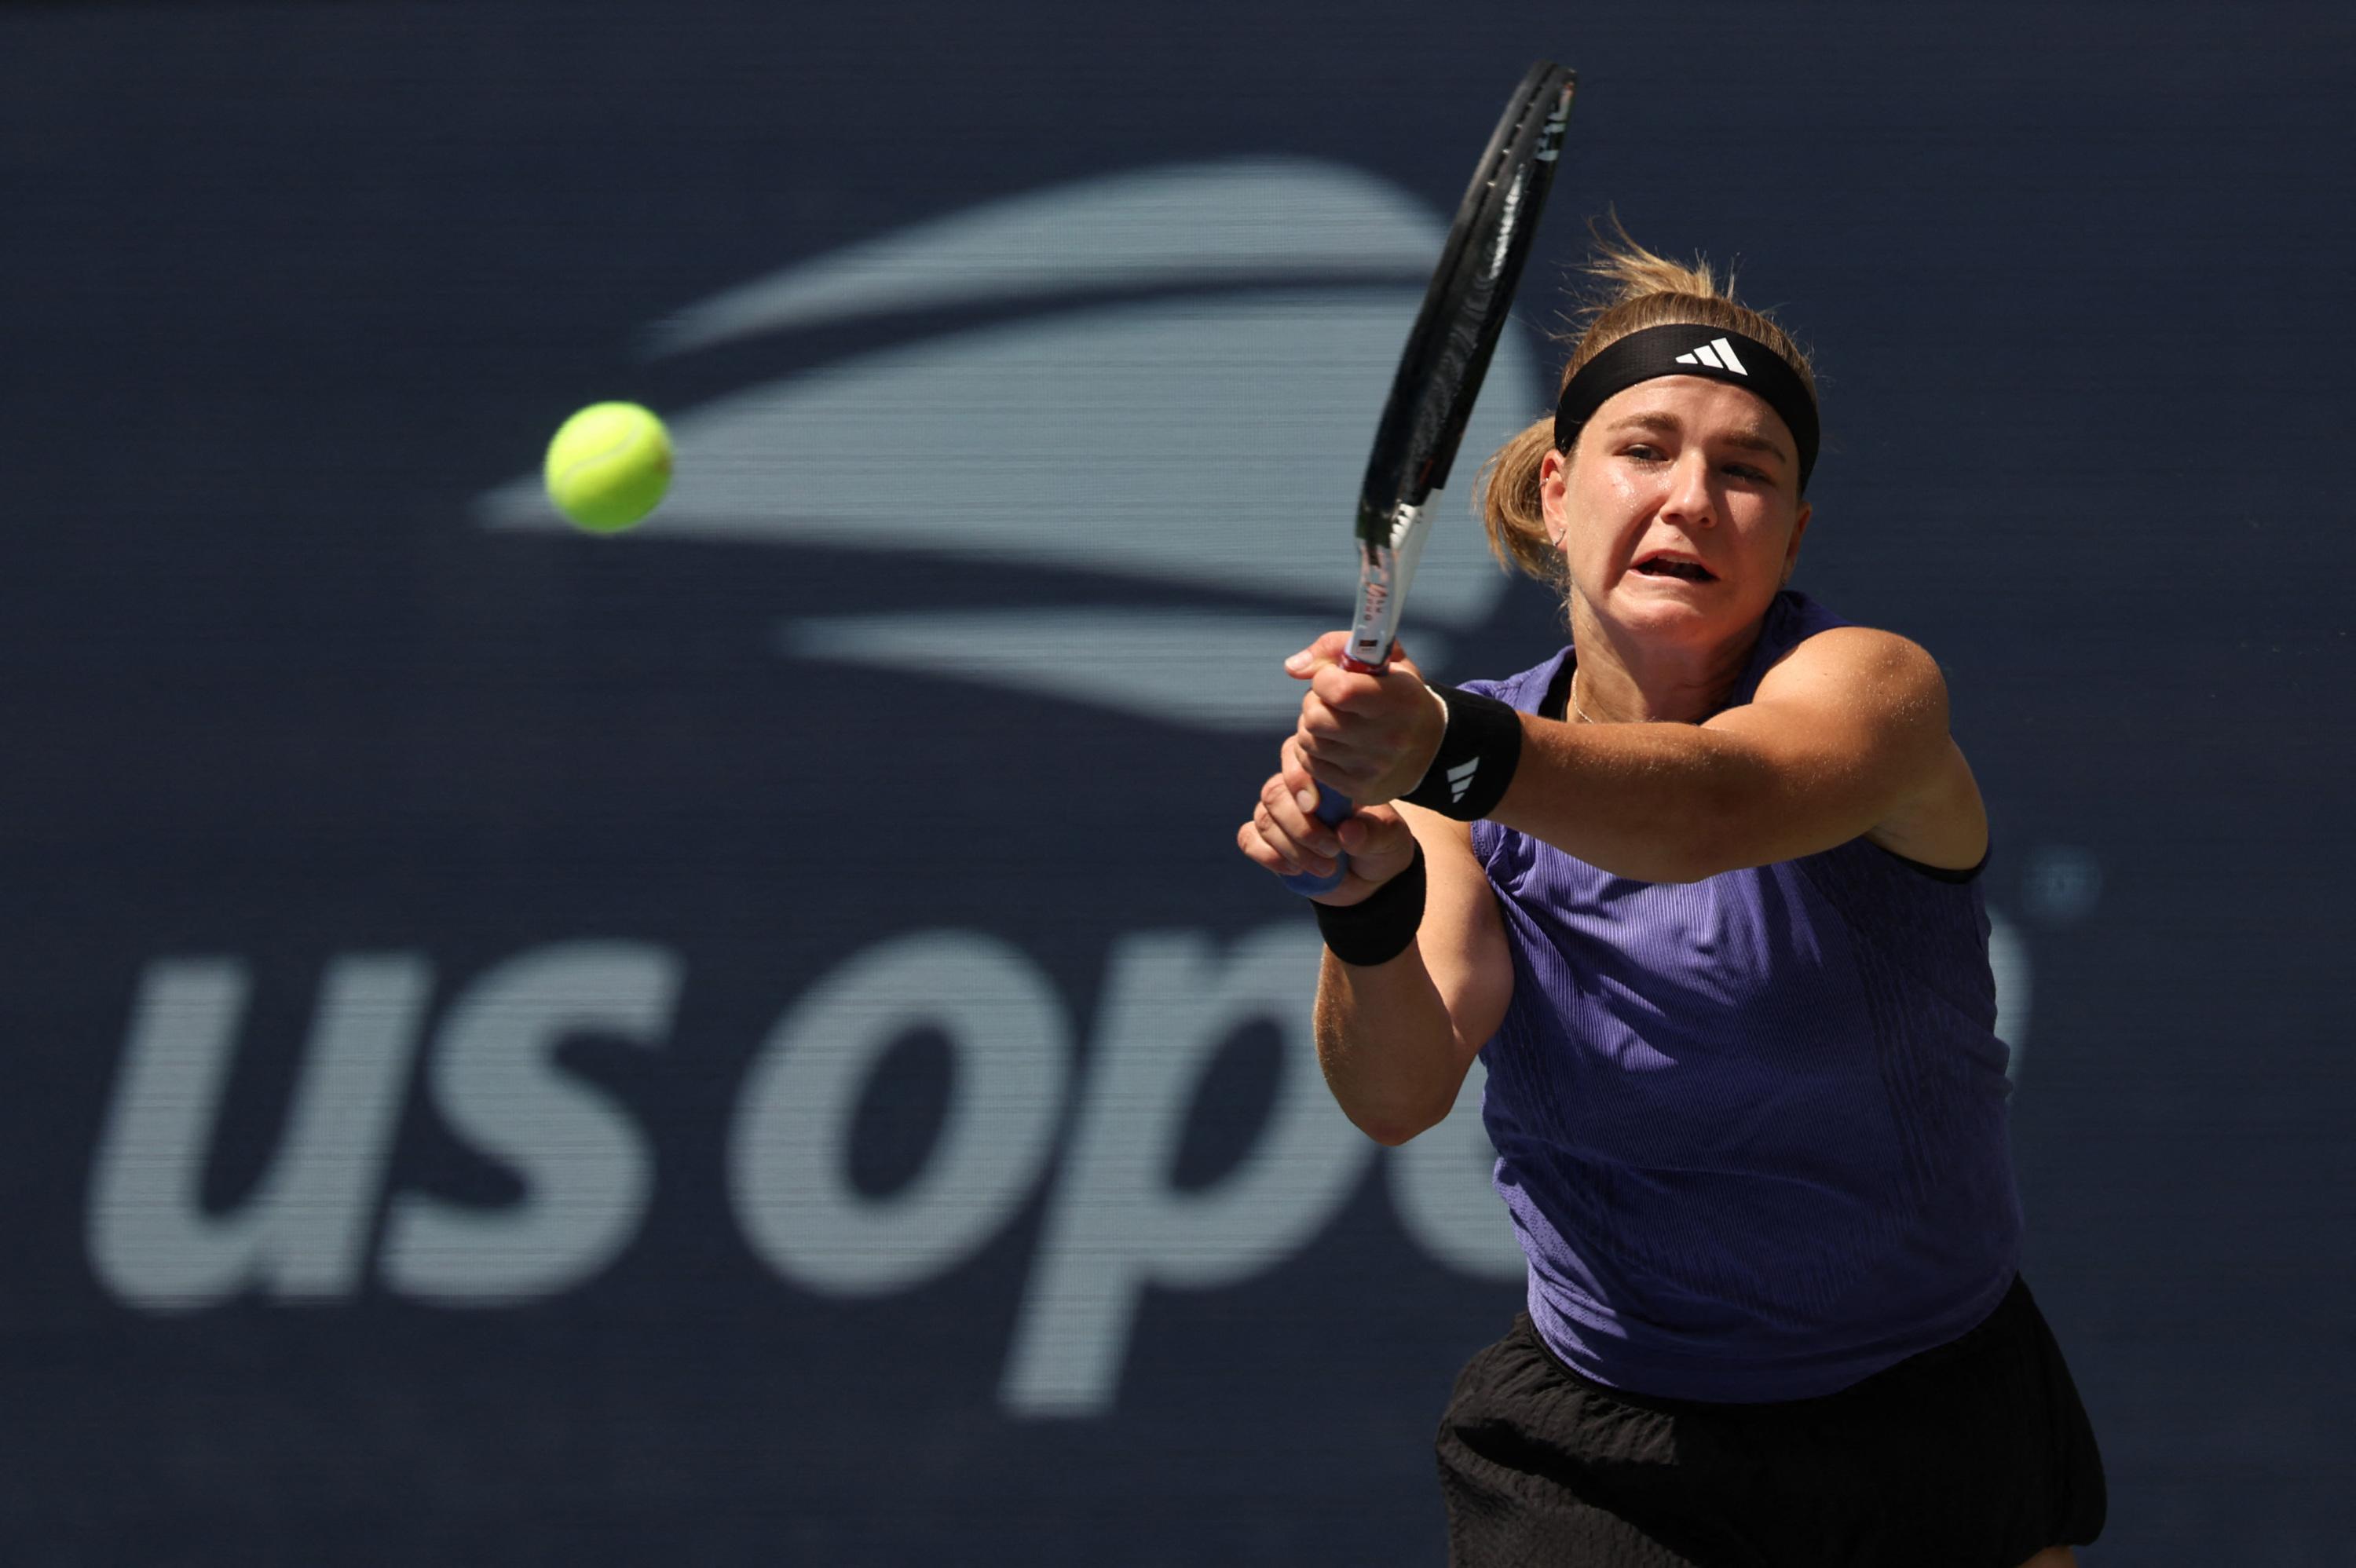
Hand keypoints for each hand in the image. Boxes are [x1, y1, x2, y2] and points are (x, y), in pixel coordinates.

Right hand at [1237, 736, 1421, 904]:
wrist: (1372, 878)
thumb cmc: (1381, 844)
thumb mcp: (1390, 838)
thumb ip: (1373, 833)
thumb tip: (1347, 831)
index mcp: (1324, 774)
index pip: (1295, 756)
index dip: (1297, 778)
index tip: (1315, 806)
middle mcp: (1295, 790)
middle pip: (1274, 793)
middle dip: (1300, 826)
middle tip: (1332, 849)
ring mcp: (1278, 816)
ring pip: (1264, 819)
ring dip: (1291, 847)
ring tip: (1326, 867)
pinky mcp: (1267, 842)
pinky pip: (1249, 839)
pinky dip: (1267, 855)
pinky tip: (1294, 869)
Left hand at [1285, 632, 1447, 804]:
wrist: (1431, 748)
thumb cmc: (1399, 694)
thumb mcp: (1386, 659)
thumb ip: (1337, 646)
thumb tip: (1292, 667)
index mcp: (1400, 698)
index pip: (1338, 691)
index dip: (1324, 679)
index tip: (1333, 678)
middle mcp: (1389, 737)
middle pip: (1315, 718)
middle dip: (1314, 703)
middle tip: (1331, 702)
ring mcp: (1373, 768)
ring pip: (1308, 741)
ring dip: (1312, 727)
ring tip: (1333, 721)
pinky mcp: (1359, 789)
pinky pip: (1309, 765)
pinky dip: (1313, 750)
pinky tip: (1332, 742)